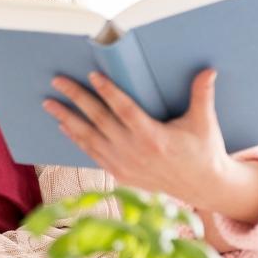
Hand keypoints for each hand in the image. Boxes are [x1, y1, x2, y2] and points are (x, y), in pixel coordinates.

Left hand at [43, 70, 257, 221]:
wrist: (202, 188)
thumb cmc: (204, 151)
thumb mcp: (205, 123)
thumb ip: (202, 95)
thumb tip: (208, 69)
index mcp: (155, 138)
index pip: (126, 110)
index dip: (109, 92)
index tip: (93, 75)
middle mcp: (135, 153)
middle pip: (99, 121)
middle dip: (76, 99)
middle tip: (58, 81)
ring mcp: (124, 165)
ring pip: (89, 139)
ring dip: (67, 119)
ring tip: (49, 103)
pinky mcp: (120, 175)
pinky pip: (92, 154)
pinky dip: (76, 140)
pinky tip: (63, 126)